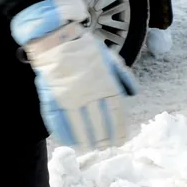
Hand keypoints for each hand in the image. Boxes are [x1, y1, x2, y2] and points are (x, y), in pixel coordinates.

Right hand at [12, 0, 137, 149]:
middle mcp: (89, 93)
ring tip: (89, 148)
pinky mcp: (52, 99)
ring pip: (80, 125)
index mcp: (105, 84)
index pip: (115, 113)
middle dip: (103, 137)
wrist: (56, 38)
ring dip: (85, 139)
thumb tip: (133, 93)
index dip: (118, 129)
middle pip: (99, 122)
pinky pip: (59, 121)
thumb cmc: (83, 48)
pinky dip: (64, 133)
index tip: (119, 141)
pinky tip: (69, 141)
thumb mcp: (110, 58)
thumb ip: (123, 77)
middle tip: (104, 147)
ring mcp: (69, 97)